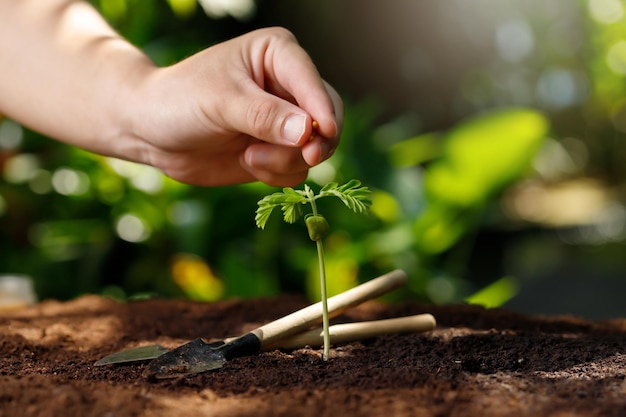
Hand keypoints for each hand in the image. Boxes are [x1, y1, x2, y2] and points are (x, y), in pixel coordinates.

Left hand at [125, 27, 342, 186]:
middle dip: (314, 142)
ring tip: (249, 157)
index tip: (323, 134)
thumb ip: (265, 116)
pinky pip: (298, 169)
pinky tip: (248, 163)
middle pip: (328, 117)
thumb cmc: (180, 100)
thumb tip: (308, 131)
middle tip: (305, 157)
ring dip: (287, 161)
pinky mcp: (278, 150)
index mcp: (278, 55)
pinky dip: (277, 174)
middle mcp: (288, 86)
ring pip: (315, 148)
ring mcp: (285, 121)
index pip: (313, 82)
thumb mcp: (221, 102)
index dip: (322, 109)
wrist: (151, 131)